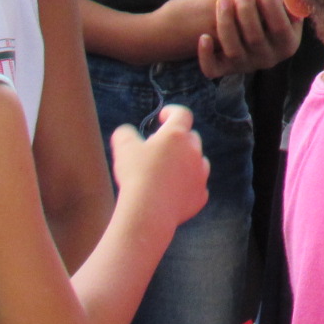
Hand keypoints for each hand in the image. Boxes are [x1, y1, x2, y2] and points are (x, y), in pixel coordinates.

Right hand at [109, 106, 207, 232]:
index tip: (162, 116)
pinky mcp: (200, 195)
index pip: (182, 114)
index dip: (172, 112)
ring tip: (166, 171)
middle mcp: (194, 151)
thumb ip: (125, 133)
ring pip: (197, 161)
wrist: (148, 212)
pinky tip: (172, 192)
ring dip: (185, 162)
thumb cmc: (136, 176)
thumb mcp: (123, 147)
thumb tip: (126, 132)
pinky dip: (186, 186)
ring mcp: (200, 174)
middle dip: (176, 140)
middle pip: (190, 138)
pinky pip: (196, 186)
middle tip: (158, 149)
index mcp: (177, 136)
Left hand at [197, 0, 300, 77]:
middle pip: (255, 36)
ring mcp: (246, 66)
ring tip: (221, 0)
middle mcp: (268, 58)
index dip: (271, 5)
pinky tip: (203, 36)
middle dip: (246, 9)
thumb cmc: (268, 12)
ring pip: (233, 49)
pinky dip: (206, 55)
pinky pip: (213, 69)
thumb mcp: (281, 1)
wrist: (249, 37)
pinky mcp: (224, 70)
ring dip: (226, 24)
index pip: (280, 26)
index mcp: (288, 42)